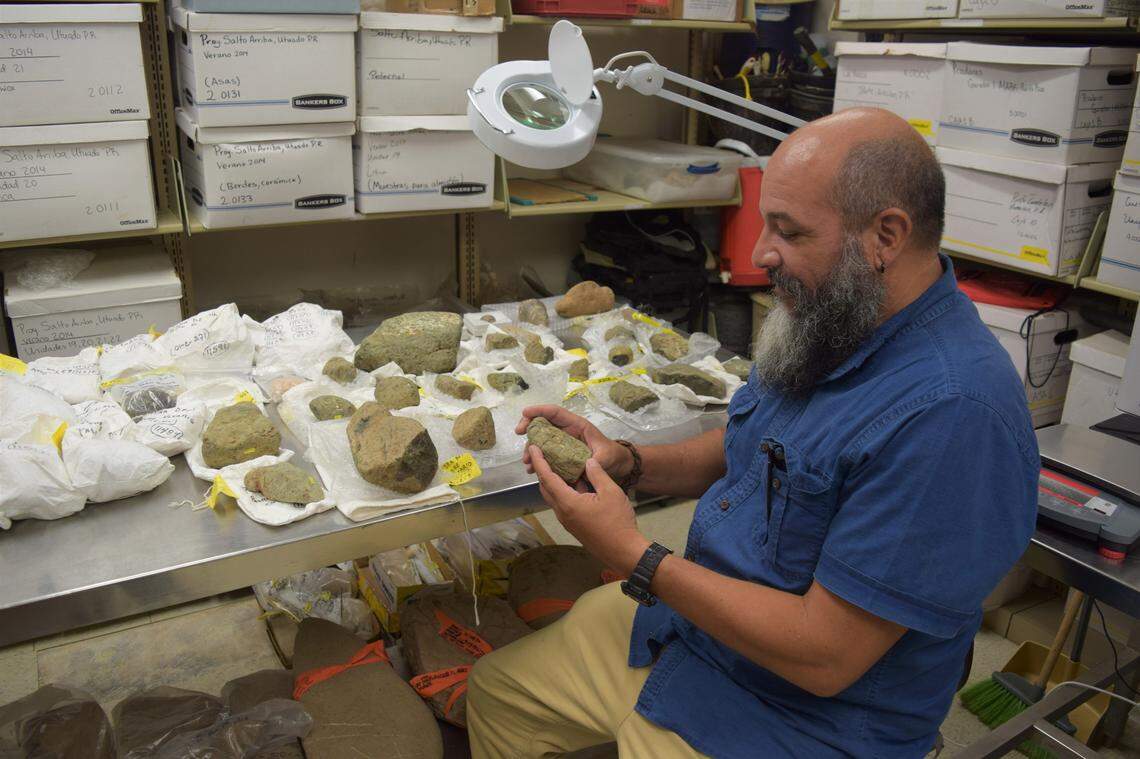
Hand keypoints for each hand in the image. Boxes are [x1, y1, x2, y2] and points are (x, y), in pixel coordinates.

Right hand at [515, 405, 633, 482]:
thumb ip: (596, 460)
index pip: (556, 412)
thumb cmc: (612, 455)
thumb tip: (586, 465)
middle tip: (518, 433)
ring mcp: (562, 443)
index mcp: (577, 426)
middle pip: (543, 423)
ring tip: (527, 462)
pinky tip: (533, 469)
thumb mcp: (606, 457)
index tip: (525, 413)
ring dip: (531, 448)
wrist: (616, 465)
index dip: (540, 410)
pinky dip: (537, 460)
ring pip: (541, 440)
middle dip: (529, 426)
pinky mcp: (561, 455)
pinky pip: (545, 454)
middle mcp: (567, 432)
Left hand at [530, 447, 649, 577]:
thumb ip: (597, 474)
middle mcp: (562, 512)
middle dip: (543, 470)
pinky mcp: (574, 526)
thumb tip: (588, 461)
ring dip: (554, 481)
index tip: (533, 448)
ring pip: (554, 497)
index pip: (547, 478)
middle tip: (546, 454)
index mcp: (568, 502)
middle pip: (546, 488)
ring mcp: (568, 521)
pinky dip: (564, 491)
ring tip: (561, 465)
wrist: (624, 551)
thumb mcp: (611, 492)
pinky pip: (563, 504)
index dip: (539, 461)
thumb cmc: (618, 522)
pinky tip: (576, 483)